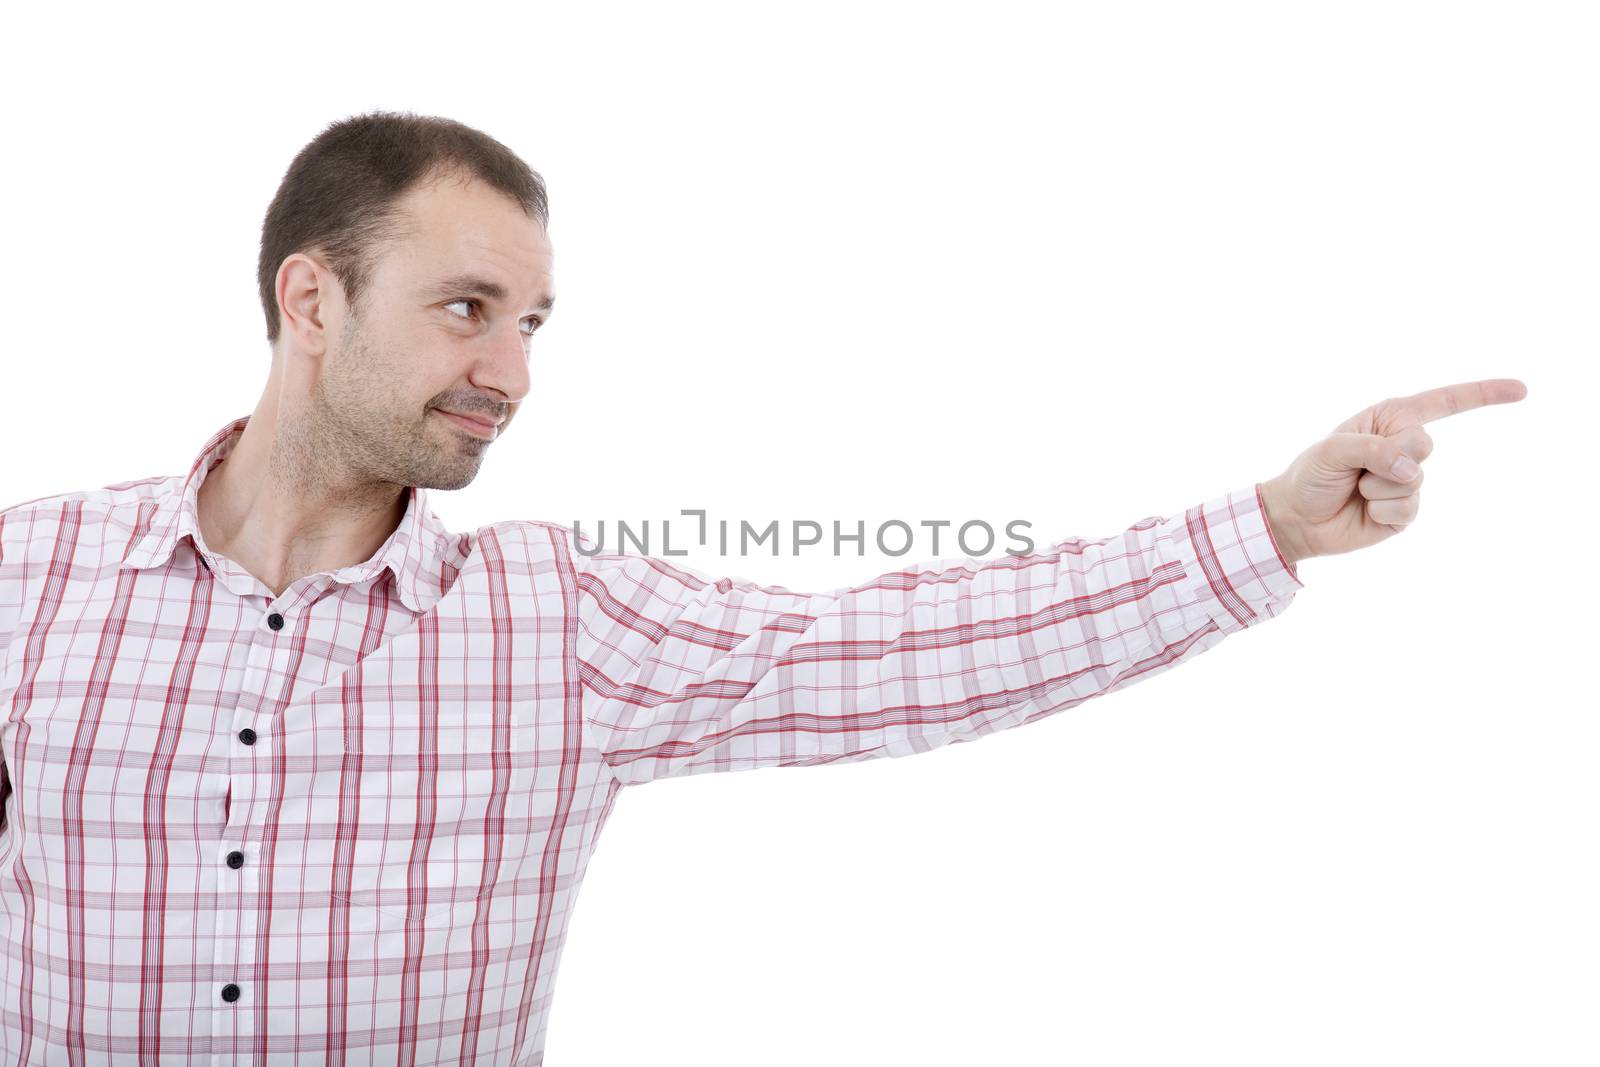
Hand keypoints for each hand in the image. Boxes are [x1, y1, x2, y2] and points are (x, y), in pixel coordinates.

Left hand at [1260, 378, 1527, 565]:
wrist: (1296, 519)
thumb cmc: (1311, 475)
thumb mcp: (1333, 450)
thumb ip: (1374, 450)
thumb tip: (1413, 470)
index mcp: (1390, 419)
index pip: (1444, 402)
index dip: (1483, 394)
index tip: (1521, 390)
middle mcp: (1403, 446)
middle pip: (1424, 446)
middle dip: (1388, 458)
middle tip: (1357, 468)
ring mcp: (1407, 480)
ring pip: (1414, 481)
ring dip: (1377, 487)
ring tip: (1356, 489)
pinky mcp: (1404, 511)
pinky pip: (1406, 509)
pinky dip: (1380, 511)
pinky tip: (1365, 510)